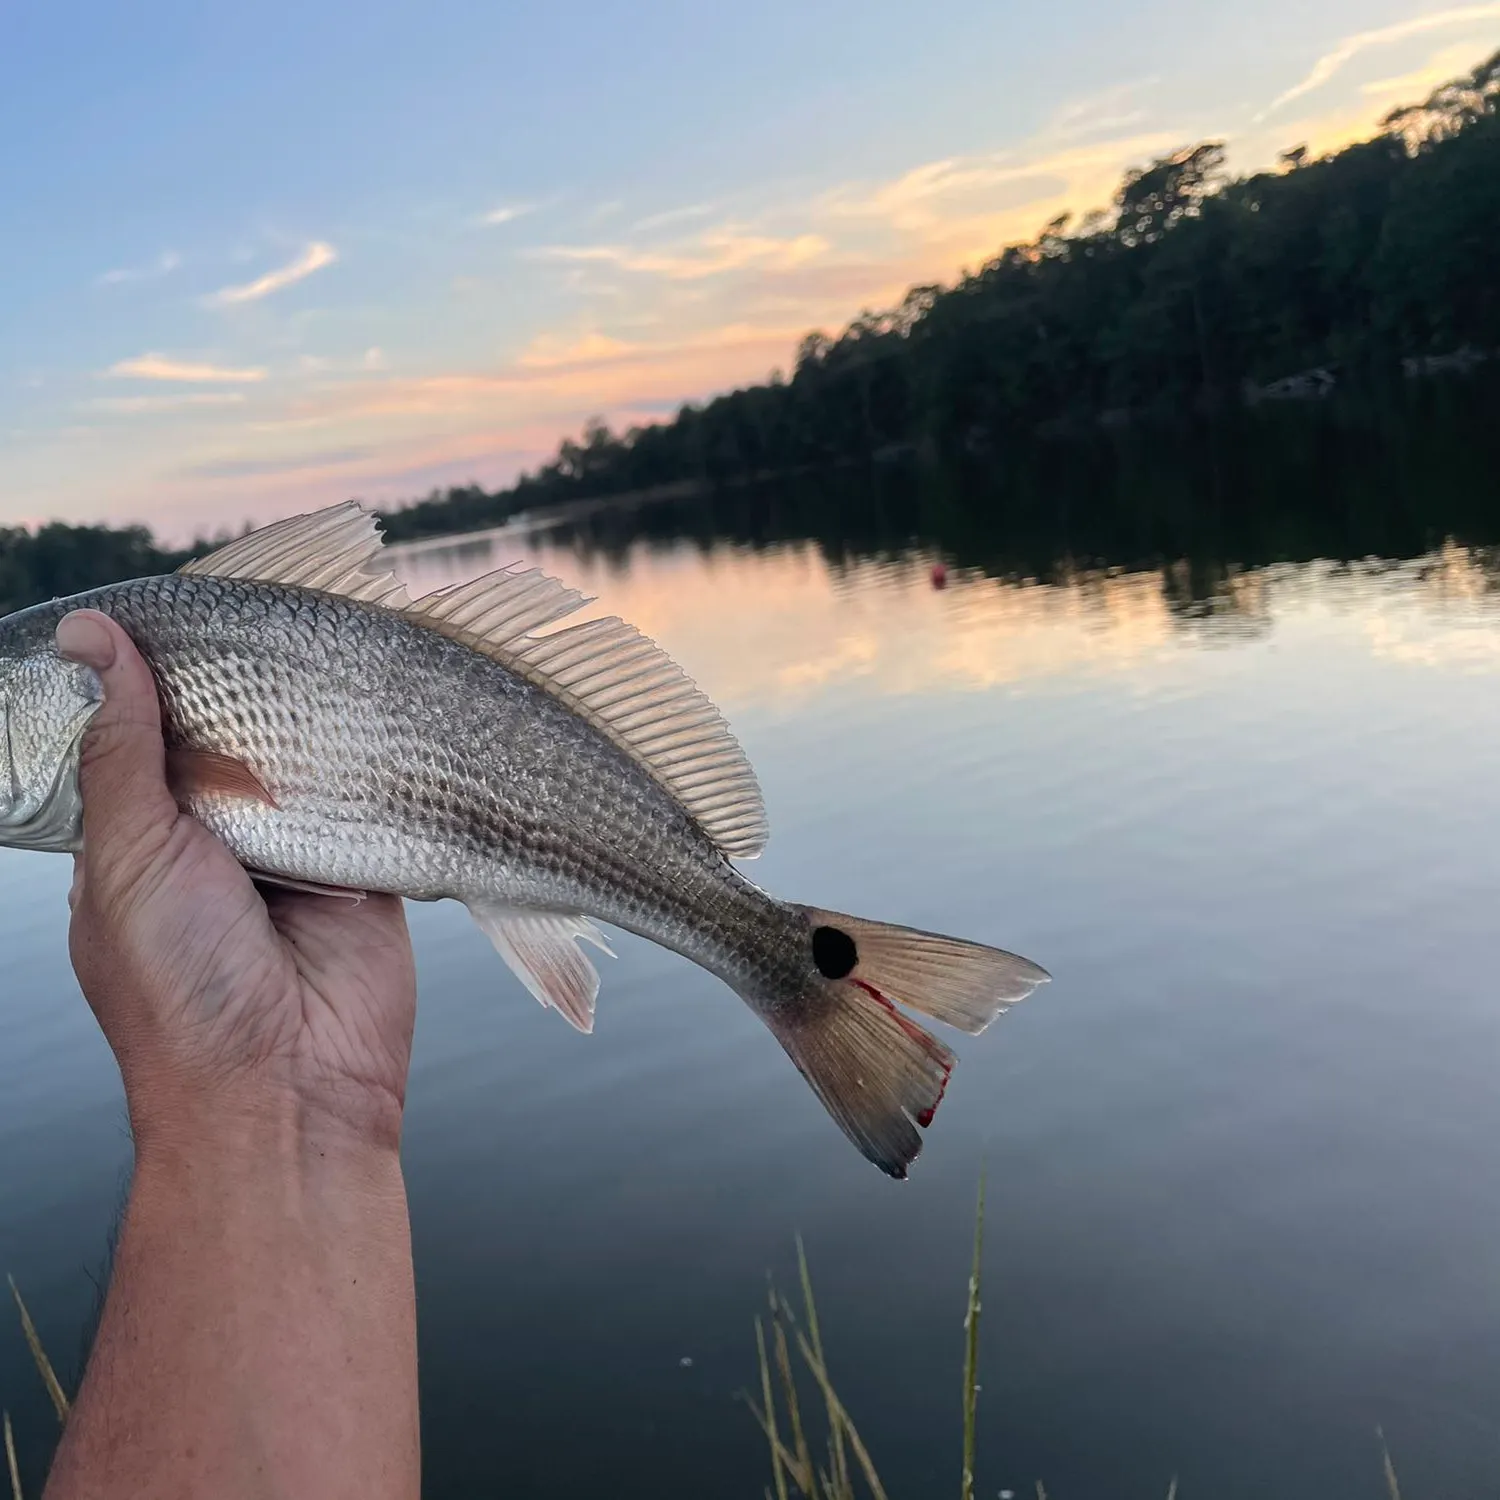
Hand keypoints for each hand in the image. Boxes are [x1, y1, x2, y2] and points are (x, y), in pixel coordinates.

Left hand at [58, 609, 417, 1153]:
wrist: (293, 1094)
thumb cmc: (184, 991)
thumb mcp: (131, 859)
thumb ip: (123, 751)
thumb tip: (91, 639)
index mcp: (137, 843)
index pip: (139, 736)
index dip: (154, 678)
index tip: (176, 609)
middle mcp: (214, 843)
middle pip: (227, 741)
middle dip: (242, 694)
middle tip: (268, 612)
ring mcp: (295, 854)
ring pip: (302, 762)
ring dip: (311, 725)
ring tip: (331, 643)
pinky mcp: (367, 864)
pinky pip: (372, 796)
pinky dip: (378, 764)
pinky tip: (382, 707)